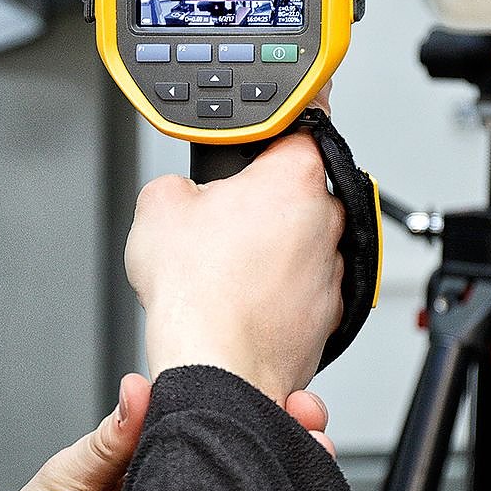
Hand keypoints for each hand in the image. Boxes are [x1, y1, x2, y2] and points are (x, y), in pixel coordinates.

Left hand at [0, 376, 336, 490]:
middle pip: (246, 457)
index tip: (276, 390)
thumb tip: (137, 387)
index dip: (247, 403)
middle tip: (307, 418)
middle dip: (287, 433)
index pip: (210, 422)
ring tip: (309, 450)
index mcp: (151, 458)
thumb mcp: (66, 478)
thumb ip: (109, 438)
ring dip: (289, 475)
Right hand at [126, 87, 343, 404]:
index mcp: (295, 177)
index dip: (279, 125)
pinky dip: (278, 294)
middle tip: (222, 221)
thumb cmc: (197, 294)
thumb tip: (183, 193)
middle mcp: (327, 220)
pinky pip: (303, 289)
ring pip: (302, 244)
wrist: (215, 368)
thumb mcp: (158, 205)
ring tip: (227, 272)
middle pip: (298, 191)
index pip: (301, 126)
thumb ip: (179, 182)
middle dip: (263, 201)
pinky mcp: (331, 316)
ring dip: (273, 251)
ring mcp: (333, 271)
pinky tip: (241, 304)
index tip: (278, 122)